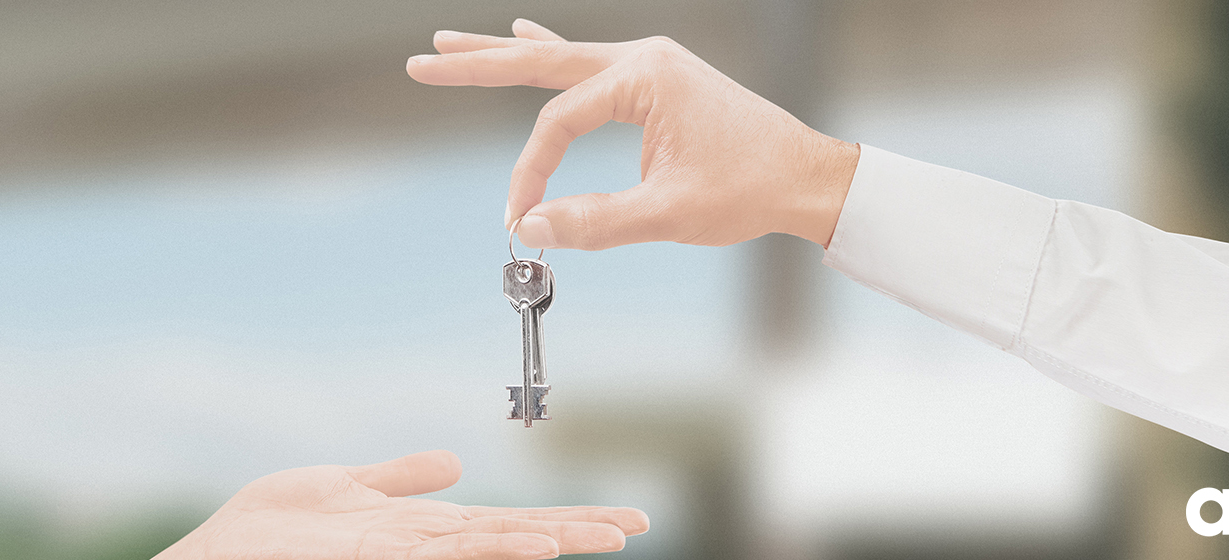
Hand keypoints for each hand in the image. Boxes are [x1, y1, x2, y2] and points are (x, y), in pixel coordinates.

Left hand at [154, 450, 648, 559]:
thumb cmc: (262, 534)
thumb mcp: (338, 487)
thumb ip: (398, 476)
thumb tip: (457, 462)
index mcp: (416, 530)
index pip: (505, 521)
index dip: (562, 518)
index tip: (621, 518)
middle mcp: (417, 548)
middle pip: (510, 535)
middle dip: (572, 532)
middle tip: (637, 527)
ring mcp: (395, 559)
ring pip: (481, 549)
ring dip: (536, 542)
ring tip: (590, 538)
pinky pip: (438, 555)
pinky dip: (486, 550)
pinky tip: (520, 545)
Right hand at [407, 19, 859, 249]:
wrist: (807, 176)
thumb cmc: (750, 188)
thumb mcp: (669, 213)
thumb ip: (597, 221)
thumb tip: (532, 227)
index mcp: (645, 76)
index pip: (559, 122)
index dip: (531, 170)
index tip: (518, 216)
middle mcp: (643, 58)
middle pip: (541, 61)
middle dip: (478, 63)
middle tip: (421, 62)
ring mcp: (650, 65)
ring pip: (560, 58)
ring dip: (505, 54)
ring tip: (453, 43)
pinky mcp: (657, 81)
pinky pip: (588, 64)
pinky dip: (552, 55)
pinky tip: (527, 36)